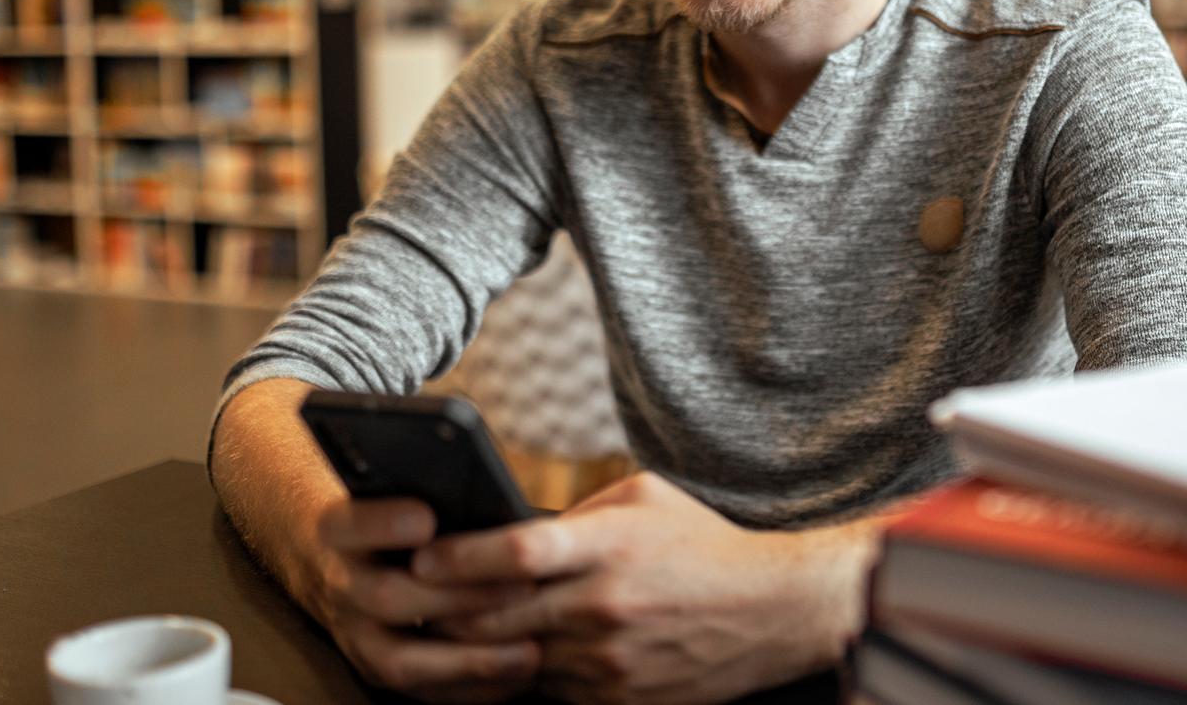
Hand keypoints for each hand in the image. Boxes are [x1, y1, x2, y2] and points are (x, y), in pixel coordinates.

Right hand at [305, 496, 543, 702]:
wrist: (337, 554)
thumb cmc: (393, 506)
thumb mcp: (396, 486)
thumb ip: (432, 489)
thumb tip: (494, 503)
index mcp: (338, 529)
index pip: (350, 524)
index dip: (385, 524)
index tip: (426, 518)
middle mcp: (340, 584)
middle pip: (387, 598)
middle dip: (459, 597)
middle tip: (523, 588)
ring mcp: (353, 634)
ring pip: (402, 659)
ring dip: (470, 659)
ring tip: (529, 652)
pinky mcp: (375, 667)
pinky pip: (423, 691)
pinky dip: (472, 688)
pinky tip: (519, 674)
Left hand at [410, 472, 876, 704]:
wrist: (774, 610)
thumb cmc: (703, 544)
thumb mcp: (643, 500)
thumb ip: (577, 513)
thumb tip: (513, 527)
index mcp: (608, 546)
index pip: (514, 552)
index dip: (457, 557)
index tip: (422, 556)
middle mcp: (604, 604)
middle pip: (496, 615)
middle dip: (447, 611)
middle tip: (412, 600)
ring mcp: (611, 658)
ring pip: (515, 659)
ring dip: (481, 648)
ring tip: (453, 629)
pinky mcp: (621, 697)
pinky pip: (552, 689)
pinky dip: (529, 673)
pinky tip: (519, 654)